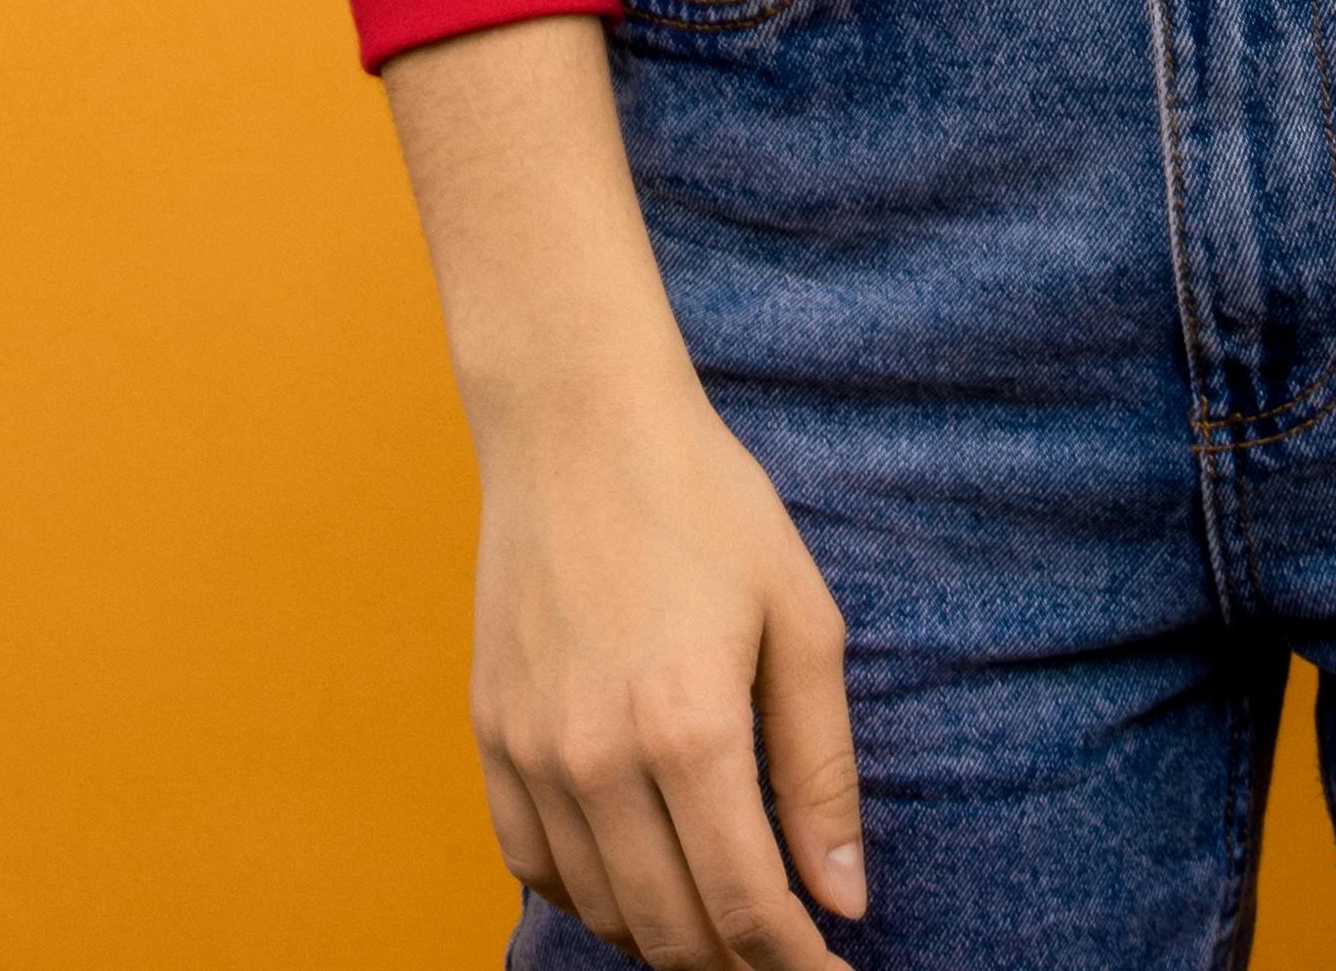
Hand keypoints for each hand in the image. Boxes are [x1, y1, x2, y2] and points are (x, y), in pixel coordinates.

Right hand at [468, 345, 864, 963]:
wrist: (577, 419)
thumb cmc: (703, 500)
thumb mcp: (799, 615)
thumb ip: (822, 768)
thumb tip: (844, 898)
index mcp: (689, 727)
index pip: (747, 908)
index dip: (797, 967)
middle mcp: (599, 757)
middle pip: (675, 931)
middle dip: (741, 963)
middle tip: (786, 947)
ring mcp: (534, 751)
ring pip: (605, 912)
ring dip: (670, 936)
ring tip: (722, 910)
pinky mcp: (491, 734)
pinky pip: (534, 866)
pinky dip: (590, 897)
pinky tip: (636, 874)